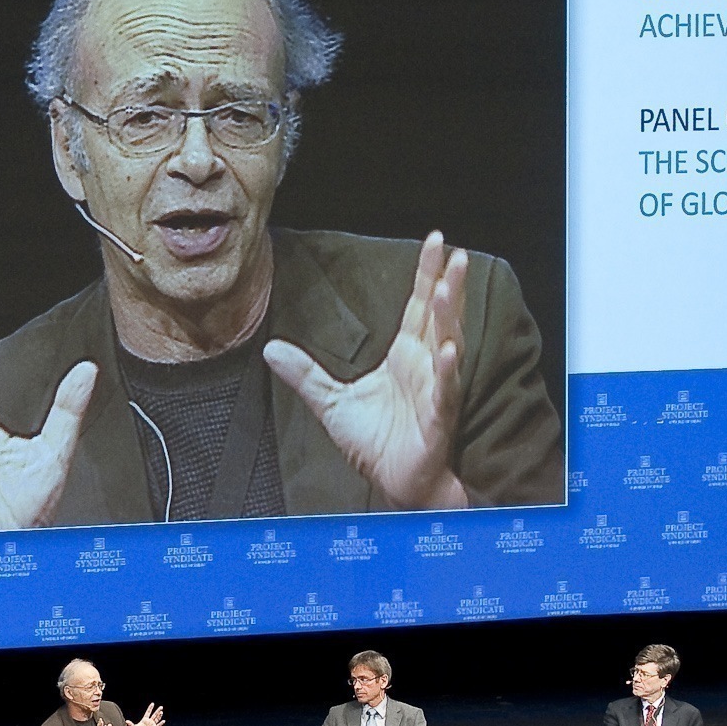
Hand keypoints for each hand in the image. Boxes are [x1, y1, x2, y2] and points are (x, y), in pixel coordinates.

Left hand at [129, 703, 164, 725]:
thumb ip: (131, 725)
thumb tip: (126, 721)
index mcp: (145, 720)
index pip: (148, 713)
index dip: (150, 708)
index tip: (152, 704)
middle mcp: (149, 721)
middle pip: (154, 715)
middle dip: (157, 711)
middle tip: (161, 707)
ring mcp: (152, 725)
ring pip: (157, 719)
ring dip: (159, 716)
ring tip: (161, 712)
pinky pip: (158, 725)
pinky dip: (161, 723)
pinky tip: (164, 721)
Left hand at [264, 232, 470, 509]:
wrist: (395, 485)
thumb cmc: (375, 444)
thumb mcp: (331, 404)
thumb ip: (306, 374)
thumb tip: (270, 348)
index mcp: (407, 356)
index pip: (419, 305)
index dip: (427, 273)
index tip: (437, 240)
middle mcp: (427, 366)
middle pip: (440, 316)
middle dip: (449, 284)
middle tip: (457, 252)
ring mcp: (436, 390)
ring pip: (448, 345)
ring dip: (449, 316)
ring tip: (448, 287)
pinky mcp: (439, 419)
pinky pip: (445, 391)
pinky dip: (447, 372)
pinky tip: (447, 351)